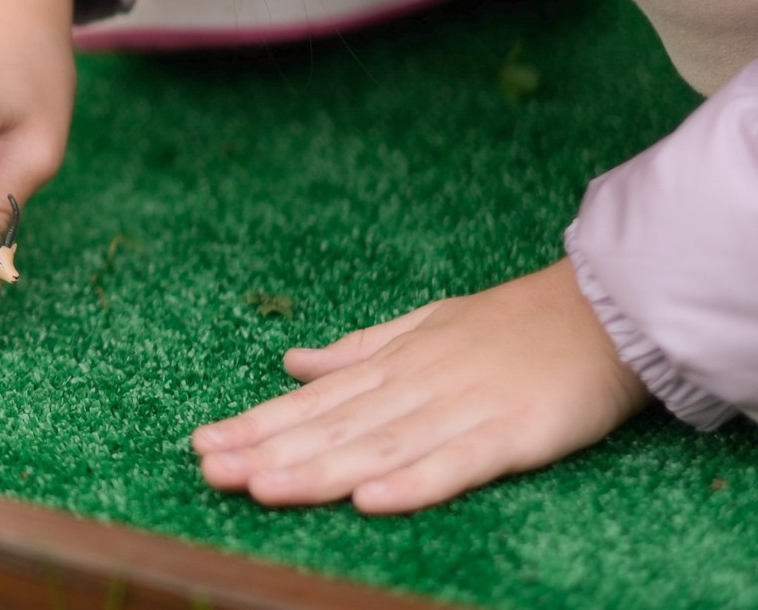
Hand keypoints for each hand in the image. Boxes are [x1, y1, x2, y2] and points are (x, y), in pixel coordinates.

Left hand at [193, 260, 648, 512]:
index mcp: (393, 365)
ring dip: (317, 469)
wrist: (605, 310)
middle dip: (266, 451)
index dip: (256, 425)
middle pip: (330, 428)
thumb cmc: (512, 325)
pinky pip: (455, 463)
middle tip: (209, 471)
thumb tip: (292, 363)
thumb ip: (359, 351)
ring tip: (262, 488)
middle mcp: (415, 387)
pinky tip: (370, 500)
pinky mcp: (511, 434)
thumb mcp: (425, 327)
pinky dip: (413, 482)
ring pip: (376, 447)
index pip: (312, 403)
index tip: (203, 445)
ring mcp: (460, 410)